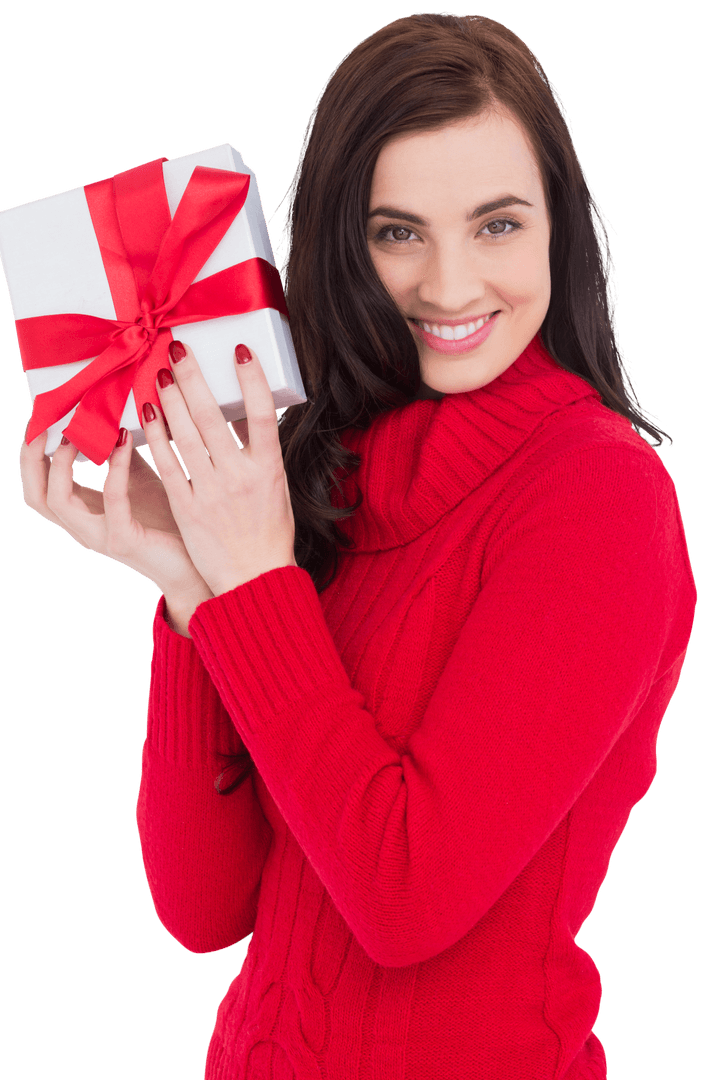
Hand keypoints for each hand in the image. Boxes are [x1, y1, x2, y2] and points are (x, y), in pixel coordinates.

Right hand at [19, 425, 213, 601]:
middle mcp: (83, 527)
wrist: (196, 564)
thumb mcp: (139, 480)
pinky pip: (111, 500)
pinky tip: (124, 441)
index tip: (41, 416)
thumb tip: (114, 416)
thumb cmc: (169, 522)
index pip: (39, 483)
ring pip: (56, 500)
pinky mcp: (124, 541)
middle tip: (46, 420)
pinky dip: (114, 468)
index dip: (32, 451)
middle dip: (33, 456)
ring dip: (62, 461)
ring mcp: (99, 537)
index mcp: (82, 512)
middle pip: (35, 494)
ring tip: (77, 431)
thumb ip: (121, 455)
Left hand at [143, 339, 296, 595]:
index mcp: (269, 469)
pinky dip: (156, 436)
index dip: (252, 380)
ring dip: (170, 400)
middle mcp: (240, 478)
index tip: (239, 350)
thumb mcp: (275, 487)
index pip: (263, 415)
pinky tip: (147, 414)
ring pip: (186, 436)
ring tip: (160, 373)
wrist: (254, 578)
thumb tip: (241, 411)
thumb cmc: (268, 531)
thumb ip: (258, 452)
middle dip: (193, 379)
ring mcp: (211, 493)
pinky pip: (168, 464)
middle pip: (213, 418)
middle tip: (178, 349)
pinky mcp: (187, 507)